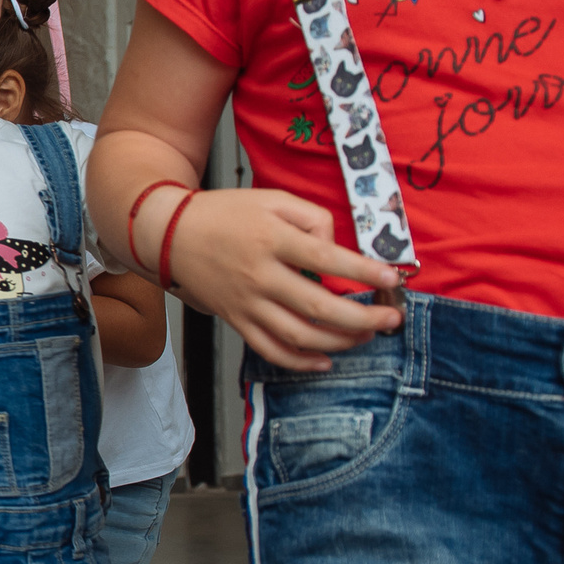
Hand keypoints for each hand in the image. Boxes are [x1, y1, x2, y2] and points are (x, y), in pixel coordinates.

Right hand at [157, 187, 400, 370]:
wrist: (172, 235)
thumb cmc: (224, 214)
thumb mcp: (272, 200)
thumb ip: (312, 217)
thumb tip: (336, 248)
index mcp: (271, 239)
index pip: (327, 258)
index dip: (364, 272)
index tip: (391, 279)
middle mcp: (260, 275)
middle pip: (319, 307)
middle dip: (363, 318)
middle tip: (391, 318)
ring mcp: (247, 303)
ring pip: (299, 335)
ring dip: (340, 342)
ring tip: (366, 336)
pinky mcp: (236, 320)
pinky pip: (270, 350)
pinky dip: (299, 362)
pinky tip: (325, 360)